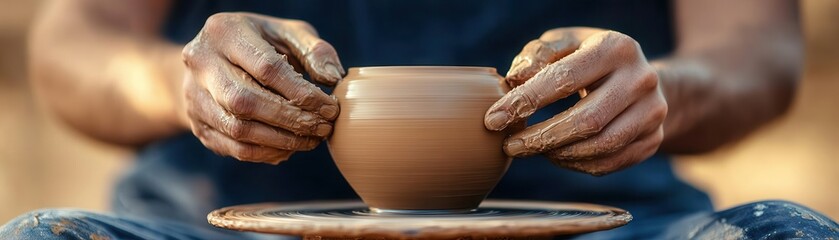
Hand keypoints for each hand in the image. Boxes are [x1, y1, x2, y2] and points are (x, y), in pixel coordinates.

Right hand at [182, 13, 343, 163]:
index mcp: (224, 32)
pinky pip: (232, 147)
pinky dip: (265, 153)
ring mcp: (193, 95)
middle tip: (323, 129)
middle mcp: (201, 63)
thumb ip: (315, 51)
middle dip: (291, 120)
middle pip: (246, 101)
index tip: (330, 108)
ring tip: (311, 141)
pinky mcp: (197, 124)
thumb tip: (333, 78)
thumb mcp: (287, 33)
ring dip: (281, 140)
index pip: (266, 68)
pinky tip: (289, 149)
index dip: (302, 92)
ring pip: (237, 129)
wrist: (213, 57)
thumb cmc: (260, 43)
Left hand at [484, 27, 666, 175]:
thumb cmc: (589, 58)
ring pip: (600, 146)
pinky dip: (577, 165)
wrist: (640, 78)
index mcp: (616, 48)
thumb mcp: (564, 44)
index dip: (525, 102)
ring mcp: (653, 112)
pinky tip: (556, 156)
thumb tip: (515, 80)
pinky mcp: (653, 139)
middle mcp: (641, 79)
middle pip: (585, 121)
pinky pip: (610, 162)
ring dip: (558, 154)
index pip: (563, 79)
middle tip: (510, 146)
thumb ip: (537, 56)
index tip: (494, 119)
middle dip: (540, 138)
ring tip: (531, 150)